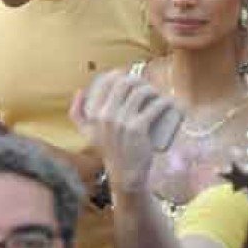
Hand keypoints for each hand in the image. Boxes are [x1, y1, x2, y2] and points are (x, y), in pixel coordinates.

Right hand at [70, 69, 175, 197]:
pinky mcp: (138, 129)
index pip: (107, 82)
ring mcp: (122, 122)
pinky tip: (170, 102)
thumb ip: (76, 113)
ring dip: (152, 89)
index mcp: (93, 113)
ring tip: (157, 94)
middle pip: (125, 84)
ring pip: (140, 93)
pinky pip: (154, 107)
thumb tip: (80, 90)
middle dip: (138, 80)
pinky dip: (165, 102)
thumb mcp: (87, 132)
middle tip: (146, 87)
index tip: (130, 77)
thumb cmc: (109, 151)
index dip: (120, 74)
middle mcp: (106, 115)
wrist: (125, 174)